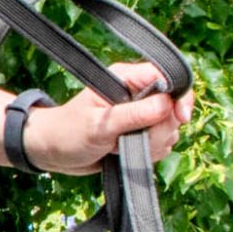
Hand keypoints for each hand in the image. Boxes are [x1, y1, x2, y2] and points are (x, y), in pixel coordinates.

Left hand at [21, 61, 194, 176]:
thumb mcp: (99, 125)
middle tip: (129, 138)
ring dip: (153, 144)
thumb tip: (167, 105)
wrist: (52, 152)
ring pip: (169, 129)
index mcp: (126, 79)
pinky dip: (150, 152)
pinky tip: (125, 153)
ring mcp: (140, 114)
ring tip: (120, 147)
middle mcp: (137, 93)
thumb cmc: (67, 133)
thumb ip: (133, 115)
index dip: (180, 97)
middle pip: (173, 108)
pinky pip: (162, 143)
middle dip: (160, 130)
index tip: (179, 119)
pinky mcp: (140, 133)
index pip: (169, 78)